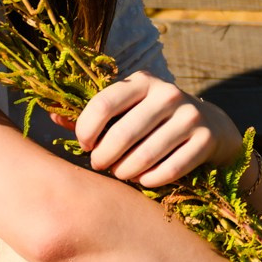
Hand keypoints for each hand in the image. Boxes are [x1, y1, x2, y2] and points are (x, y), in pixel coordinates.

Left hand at [70, 72, 239, 188]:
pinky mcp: (206, 139)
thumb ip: (91, 114)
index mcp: (142, 81)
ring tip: (121, 174)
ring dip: (126, 172)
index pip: (102, 105)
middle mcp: (168, 93)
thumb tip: (51, 115)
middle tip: (100, 165)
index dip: (86, 131)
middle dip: (104, 158)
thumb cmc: (154, 120)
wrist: (210, 125)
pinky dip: (151, 181)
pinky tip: (143, 181)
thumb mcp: (126, 109)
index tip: (84, 145)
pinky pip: (170, 169)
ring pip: (145, 155)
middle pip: (122, 134)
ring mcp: (190, 116)